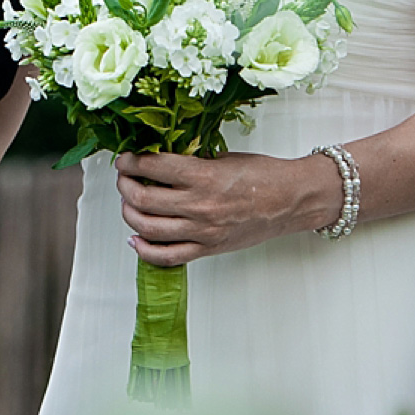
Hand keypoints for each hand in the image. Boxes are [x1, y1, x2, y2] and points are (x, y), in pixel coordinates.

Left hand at [115, 147, 341, 265]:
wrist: (290, 201)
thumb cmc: (261, 174)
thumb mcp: (223, 157)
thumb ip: (191, 161)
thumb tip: (158, 159)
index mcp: (204, 176)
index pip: (153, 167)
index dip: (131, 161)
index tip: (124, 158)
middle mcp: (200, 206)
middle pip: (144, 199)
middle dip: (125, 186)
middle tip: (123, 178)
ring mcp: (203, 231)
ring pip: (149, 228)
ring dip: (130, 214)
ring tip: (128, 203)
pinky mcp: (208, 250)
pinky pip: (168, 257)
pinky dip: (145, 251)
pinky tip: (136, 239)